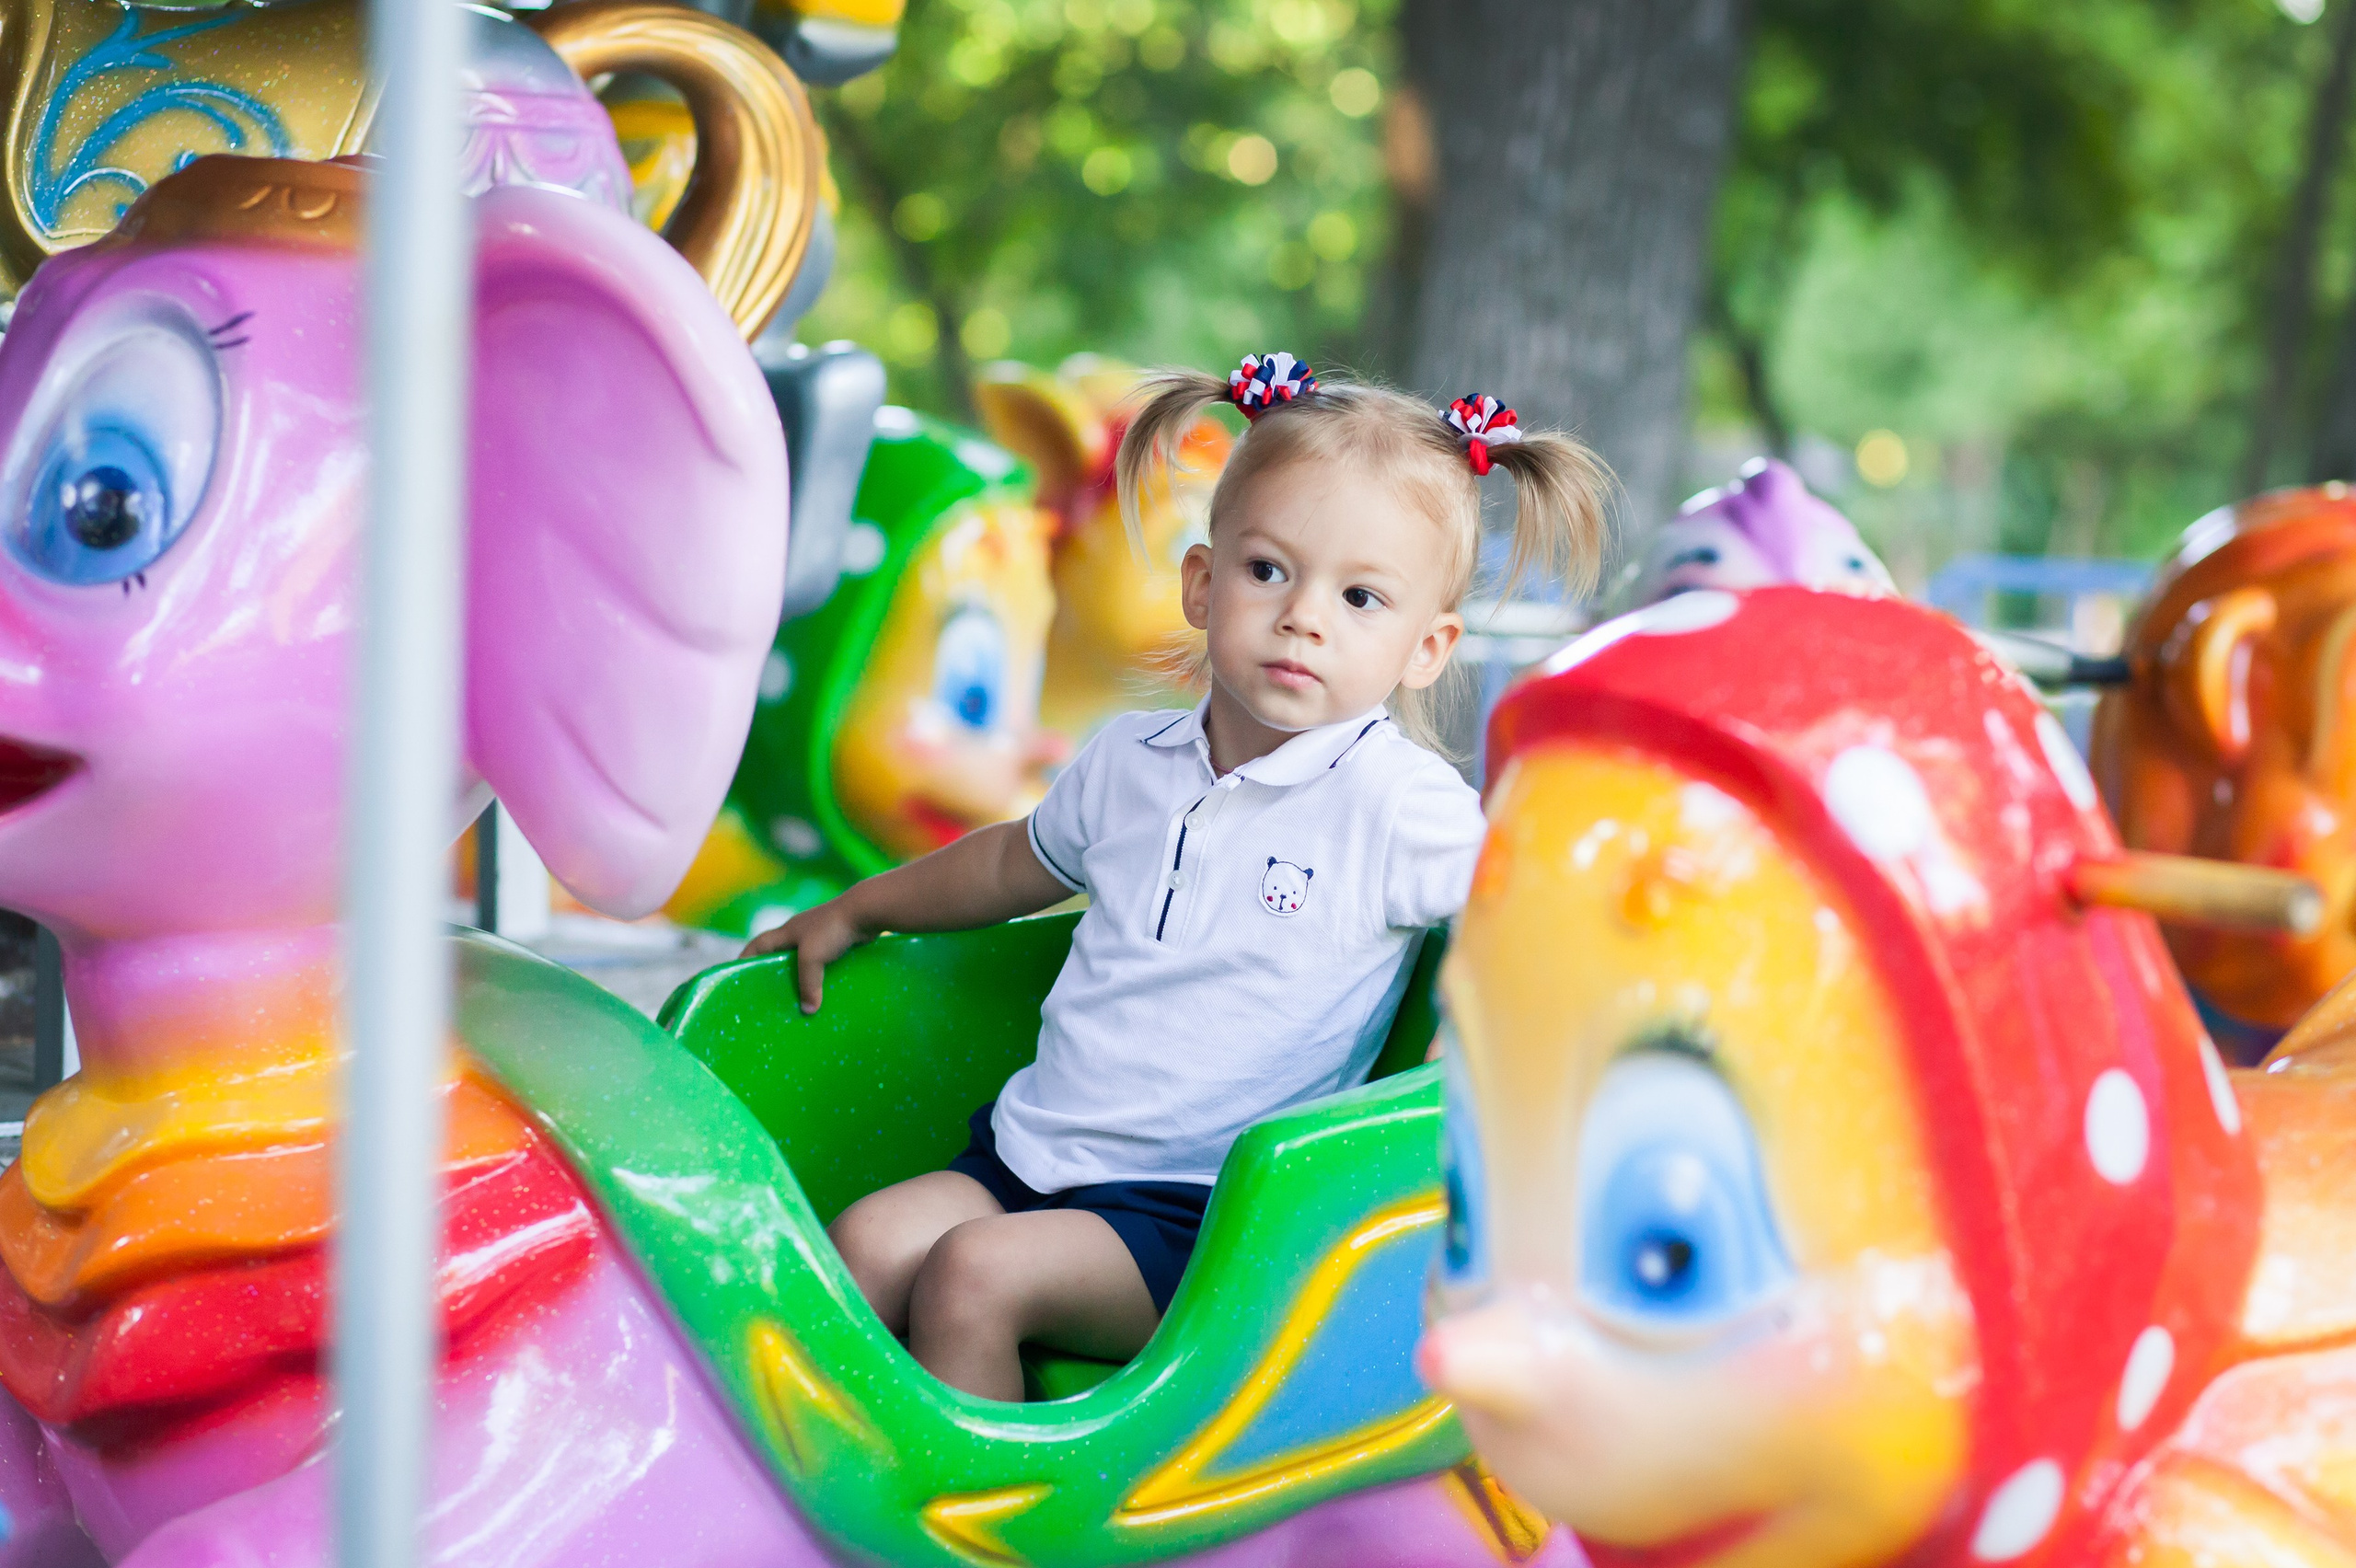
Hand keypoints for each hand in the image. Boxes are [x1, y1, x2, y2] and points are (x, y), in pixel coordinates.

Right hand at [741, 896, 871, 1012]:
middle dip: (775, 974)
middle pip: (780, 956)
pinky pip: (825, 964)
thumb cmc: (832, 929)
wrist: (867, 911)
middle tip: (770, 998)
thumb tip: (809, 1011)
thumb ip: (808, 984)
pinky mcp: (838, 943)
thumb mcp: (812, 957)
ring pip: (805, 962)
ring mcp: (820, 937)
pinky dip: (823, 977)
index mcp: (786, 932)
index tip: (737, 976)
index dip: (745, 959)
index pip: (758, 946)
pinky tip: (826, 992)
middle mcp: (801, 934)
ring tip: (799, 1000)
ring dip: (802, 978)